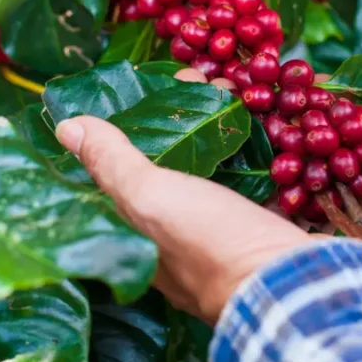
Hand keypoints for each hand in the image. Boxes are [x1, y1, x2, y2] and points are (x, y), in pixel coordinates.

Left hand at [55, 108, 313, 325]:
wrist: (294, 284)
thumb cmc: (210, 244)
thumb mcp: (150, 198)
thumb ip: (112, 164)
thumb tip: (67, 127)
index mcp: (144, 238)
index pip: (125, 176)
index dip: (134, 128)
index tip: (151, 88)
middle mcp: (183, 240)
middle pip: (177, 166)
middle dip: (188, 119)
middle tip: (202, 78)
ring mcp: (231, 235)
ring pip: (222, 169)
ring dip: (227, 127)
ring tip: (233, 87)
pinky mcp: (269, 229)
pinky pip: (262, 181)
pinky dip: (264, 150)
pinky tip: (267, 119)